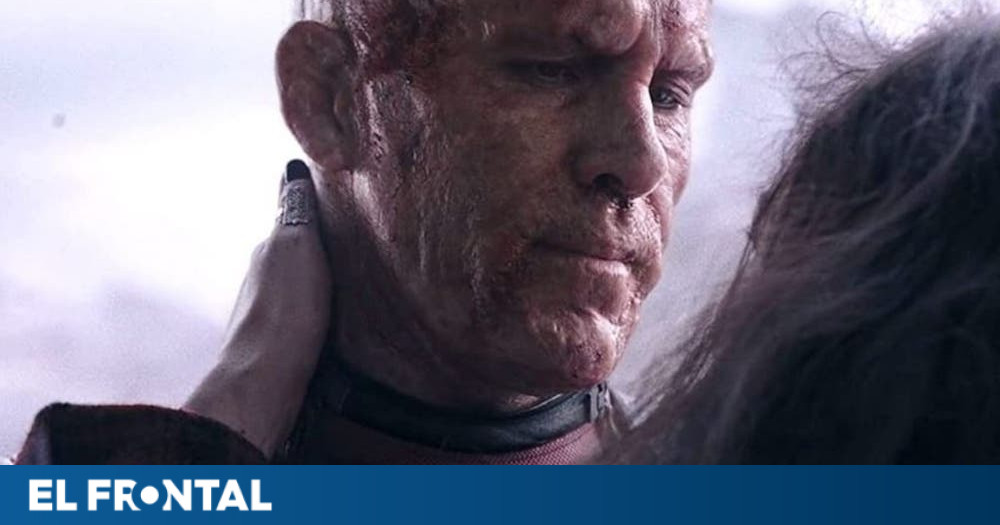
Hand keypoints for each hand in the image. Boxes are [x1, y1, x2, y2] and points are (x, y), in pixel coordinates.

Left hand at [183, 160, 331, 457]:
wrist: (266, 380)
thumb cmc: (286, 311)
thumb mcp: (296, 247)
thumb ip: (296, 211)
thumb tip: (292, 169)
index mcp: (272, 247)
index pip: (292, 212)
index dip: (310, 199)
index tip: (330, 185)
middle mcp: (266, 274)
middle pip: (295, 245)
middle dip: (318, 235)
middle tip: (353, 224)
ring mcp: (272, 308)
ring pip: (298, 277)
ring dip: (319, 270)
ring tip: (351, 265)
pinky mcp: (285, 338)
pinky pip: (305, 306)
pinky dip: (319, 298)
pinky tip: (336, 306)